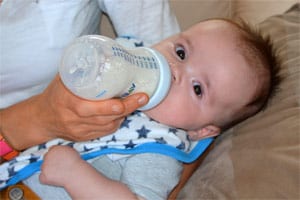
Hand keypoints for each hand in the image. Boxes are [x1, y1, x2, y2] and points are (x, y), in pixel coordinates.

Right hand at [0, 75, 148, 149]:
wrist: (42, 118)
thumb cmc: (55, 94)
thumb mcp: (65, 78)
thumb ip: (82, 69)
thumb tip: (106, 54)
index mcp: (69, 102)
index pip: (97, 107)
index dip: (119, 104)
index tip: (138, 95)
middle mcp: (75, 119)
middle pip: (108, 117)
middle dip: (128, 108)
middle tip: (142, 98)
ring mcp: (81, 131)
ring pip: (109, 125)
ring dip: (124, 114)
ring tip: (133, 102)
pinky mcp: (84, 138)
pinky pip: (105, 131)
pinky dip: (115, 122)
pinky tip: (120, 113)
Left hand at [39, 145, 80, 186]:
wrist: (76, 173)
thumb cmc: (76, 163)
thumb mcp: (71, 151)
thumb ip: (62, 151)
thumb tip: (60, 154)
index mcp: (55, 148)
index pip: (51, 150)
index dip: (54, 156)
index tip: (58, 160)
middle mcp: (48, 155)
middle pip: (46, 158)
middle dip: (50, 163)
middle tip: (58, 168)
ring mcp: (44, 166)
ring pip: (43, 168)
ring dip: (48, 170)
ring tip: (59, 174)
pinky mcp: (43, 176)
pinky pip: (42, 178)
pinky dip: (47, 179)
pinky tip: (55, 179)